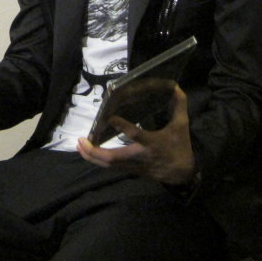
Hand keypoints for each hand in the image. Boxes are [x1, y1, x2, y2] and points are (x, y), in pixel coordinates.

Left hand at [77, 85, 195, 183]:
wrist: (182, 174)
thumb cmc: (180, 146)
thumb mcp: (182, 125)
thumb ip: (179, 105)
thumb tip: (176, 86)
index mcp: (152, 143)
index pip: (136, 135)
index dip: (123, 128)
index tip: (110, 118)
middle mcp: (139, 155)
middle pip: (114, 157)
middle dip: (95, 151)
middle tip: (82, 140)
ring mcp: (133, 165)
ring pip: (109, 164)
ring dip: (91, 156)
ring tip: (79, 145)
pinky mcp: (131, 170)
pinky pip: (111, 166)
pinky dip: (97, 159)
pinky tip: (87, 152)